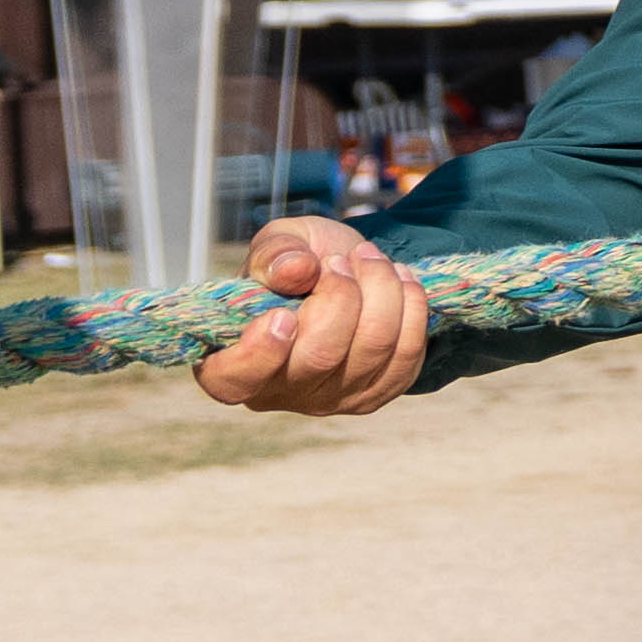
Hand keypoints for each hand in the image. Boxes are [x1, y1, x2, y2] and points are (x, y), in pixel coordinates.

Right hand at [194, 214, 429, 413]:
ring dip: (382, 294)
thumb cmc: (297, 260)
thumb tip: (295, 270)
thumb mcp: (276, 242)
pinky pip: (406, 357)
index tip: (283, 314)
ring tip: (371, 259)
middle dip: (341, 297)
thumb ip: (273, 253)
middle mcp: (279, 391)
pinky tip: (401, 280)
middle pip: (318, 358)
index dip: (259, 353)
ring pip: (370, 352)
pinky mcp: (376, 392)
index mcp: (230, 360)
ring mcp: (331, 398)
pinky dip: (411, 310)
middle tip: (341, 260)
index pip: (233, 379)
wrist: (346, 269)